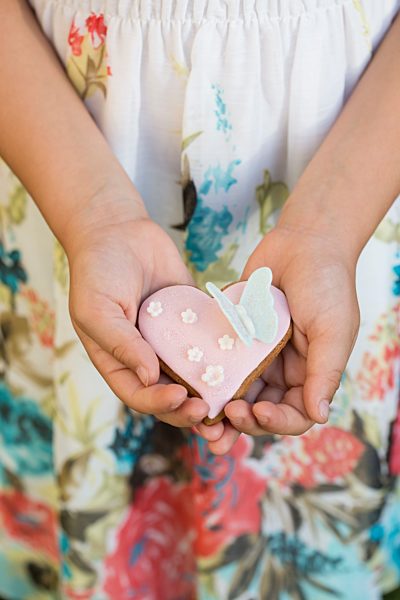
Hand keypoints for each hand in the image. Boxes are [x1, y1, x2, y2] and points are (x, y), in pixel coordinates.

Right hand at [66, 207, 224, 441]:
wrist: (118, 230)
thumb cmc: (97, 271)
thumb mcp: (97, 310)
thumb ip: (121, 344)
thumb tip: (149, 378)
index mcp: (119, 361)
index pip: (138, 395)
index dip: (159, 404)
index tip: (180, 398)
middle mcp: (146, 357)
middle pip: (170, 394)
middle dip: (189, 408)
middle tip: (211, 411)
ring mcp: (171, 340)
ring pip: (194, 374)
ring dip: (211, 390)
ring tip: (231, 398)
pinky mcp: (192, 321)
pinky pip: (210, 342)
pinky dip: (224, 354)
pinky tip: (243, 360)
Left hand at [208, 224, 359, 452]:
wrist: (304, 241)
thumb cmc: (327, 284)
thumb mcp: (333, 330)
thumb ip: (325, 373)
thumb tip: (319, 416)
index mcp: (310, 375)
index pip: (295, 415)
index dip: (277, 422)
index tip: (258, 412)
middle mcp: (283, 371)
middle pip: (260, 411)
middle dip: (242, 423)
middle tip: (221, 423)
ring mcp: (257, 356)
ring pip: (236, 393)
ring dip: (219, 409)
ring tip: (199, 420)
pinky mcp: (236, 338)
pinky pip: (220, 363)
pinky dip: (208, 377)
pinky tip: (190, 384)